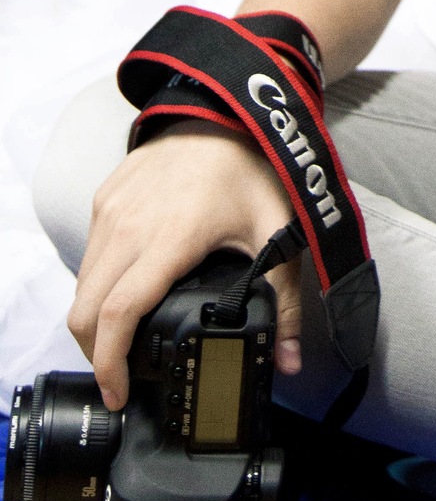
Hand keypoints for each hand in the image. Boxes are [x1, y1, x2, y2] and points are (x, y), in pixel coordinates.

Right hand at [69, 124, 302, 410]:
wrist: (225, 107)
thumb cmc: (254, 166)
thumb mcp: (279, 232)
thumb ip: (286, 301)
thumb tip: (288, 359)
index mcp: (170, 238)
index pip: (119, 313)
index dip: (110, 363)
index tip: (119, 393)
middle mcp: (129, 225)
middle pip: (86, 310)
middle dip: (96, 354)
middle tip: (119, 379)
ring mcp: (112, 210)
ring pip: (82, 284)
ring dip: (94, 321)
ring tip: (120, 344)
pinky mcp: (105, 197)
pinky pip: (89, 254)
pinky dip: (97, 285)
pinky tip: (123, 295)